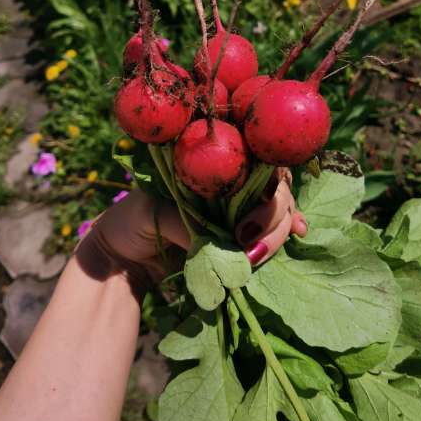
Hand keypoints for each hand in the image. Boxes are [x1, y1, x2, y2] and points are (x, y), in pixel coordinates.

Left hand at [75, 171, 307, 294]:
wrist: (119, 259)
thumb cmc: (130, 220)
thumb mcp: (153, 212)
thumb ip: (187, 224)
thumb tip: (223, 244)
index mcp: (210, 166)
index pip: (254, 161)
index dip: (270, 180)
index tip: (265, 206)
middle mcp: (231, 184)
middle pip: (274, 188)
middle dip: (272, 215)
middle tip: (248, 244)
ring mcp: (238, 211)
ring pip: (278, 211)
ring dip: (278, 232)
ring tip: (256, 256)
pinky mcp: (239, 239)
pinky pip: (270, 233)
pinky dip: (285, 236)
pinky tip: (301, 237)